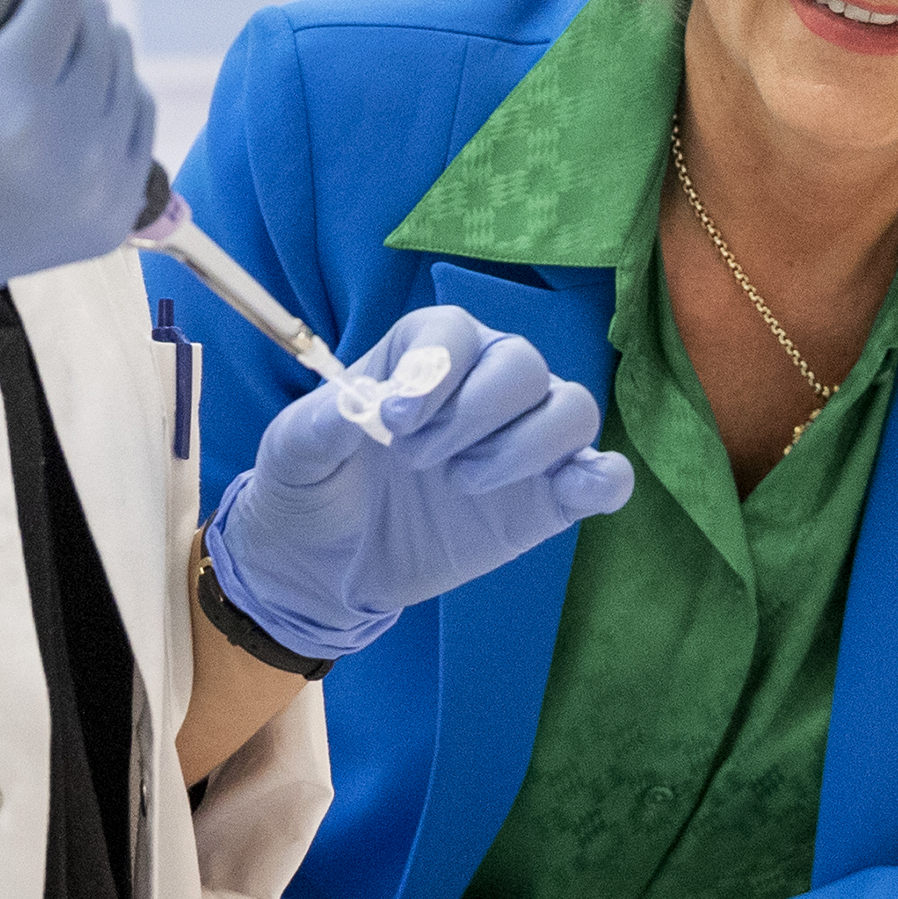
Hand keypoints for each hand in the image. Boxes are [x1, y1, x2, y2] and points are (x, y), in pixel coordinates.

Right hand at [0, 0, 161, 435]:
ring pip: (123, 64)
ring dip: (77, 49)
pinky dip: (101, 97)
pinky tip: (46, 107)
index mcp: (11, 119)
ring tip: (15, 64)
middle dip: (48, 9)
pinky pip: (136, 116)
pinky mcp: (114, 217)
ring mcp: (103, 194)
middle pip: (99, 24)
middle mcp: (74, 159)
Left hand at [203, 304, 637, 665]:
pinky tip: (568, 495)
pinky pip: (606, 474)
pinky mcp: (550, 498)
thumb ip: (319, 425)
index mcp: (424, 356)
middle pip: (521, 363)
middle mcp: (484, 384)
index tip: (396, 421)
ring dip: (525, 445)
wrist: (327, 566)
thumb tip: (355, 408)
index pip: (454, 331)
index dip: (435, 369)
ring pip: (571, 407)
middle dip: (473, 412)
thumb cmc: (313, 487)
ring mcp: (523, 441)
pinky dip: (602, 479)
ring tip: (461, 483)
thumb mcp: (291, 453)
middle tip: (415, 461)